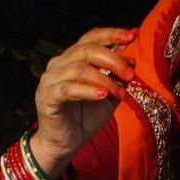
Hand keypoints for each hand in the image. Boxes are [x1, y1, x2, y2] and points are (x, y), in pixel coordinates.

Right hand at [33, 28, 136, 170]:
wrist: (65, 144)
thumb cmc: (85, 118)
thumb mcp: (109, 96)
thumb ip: (118, 78)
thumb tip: (132, 61)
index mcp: (72, 58)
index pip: (91, 37)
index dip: (111, 34)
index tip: (132, 36)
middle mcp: (59, 64)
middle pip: (87, 50)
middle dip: (113, 59)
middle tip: (131, 74)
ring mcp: (50, 79)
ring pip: (80, 69)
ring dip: (105, 80)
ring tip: (120, 93)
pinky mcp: (47, 97)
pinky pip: (68, 89)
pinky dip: (88, 90)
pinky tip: (103, 95)